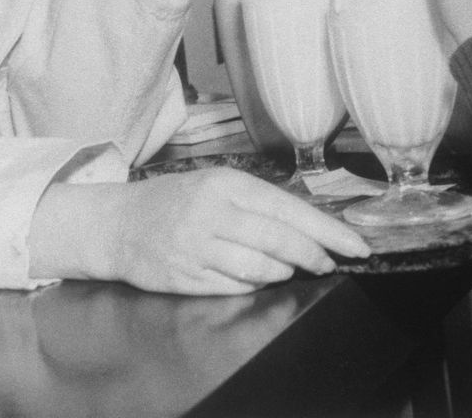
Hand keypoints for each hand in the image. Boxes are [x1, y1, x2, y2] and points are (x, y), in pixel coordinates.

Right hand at [115, 169, 370, 293]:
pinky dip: (254, 285)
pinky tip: (259, 278)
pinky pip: (234, 287)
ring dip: (284, 271)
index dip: (326, 230)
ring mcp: (197, 247)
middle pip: (279, 240)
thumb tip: (308, 226)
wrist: (117, 224)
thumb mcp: (216, 185)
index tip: (354, 244)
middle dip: (314, 254)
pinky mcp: (185, 278)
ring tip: (292, 268)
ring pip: (259, 268)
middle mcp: (212, 213)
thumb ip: (257, 203)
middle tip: (333, 263)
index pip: (288, 209)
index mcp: (226, 184)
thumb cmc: (175, 200)